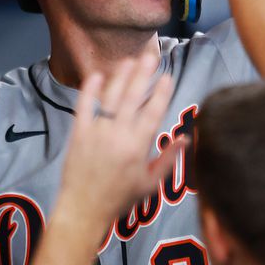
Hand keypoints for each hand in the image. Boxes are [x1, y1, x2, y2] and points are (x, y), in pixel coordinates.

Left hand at [56, 57, 182, 228]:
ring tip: (129, 60)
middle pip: (132, 97)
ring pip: (110, 97)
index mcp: (138, 146)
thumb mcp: (150, 183)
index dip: (162, 92)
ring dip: (120, 77)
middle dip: (143, 74)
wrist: (84, 209)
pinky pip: (84, 106)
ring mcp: (97, 132)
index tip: (168, 76)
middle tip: (150, 55)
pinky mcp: (78, 133)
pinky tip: (97, 75)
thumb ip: (168, 159)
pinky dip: (90, 90)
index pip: (153, 112)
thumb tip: (186, 139)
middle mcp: (118, 134)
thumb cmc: (119, 199)